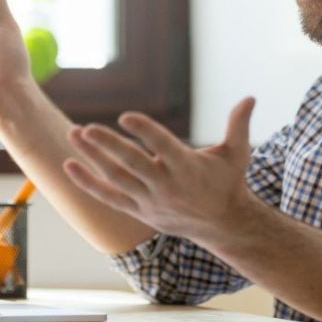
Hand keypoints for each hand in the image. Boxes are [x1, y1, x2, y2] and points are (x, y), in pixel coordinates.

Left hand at [62, 97, 256, 239]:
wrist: (223, 225)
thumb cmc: (228, 182)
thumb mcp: (237, 153)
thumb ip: (239, 124)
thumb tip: (251, 97)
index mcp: (187, 167)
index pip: (162, 146)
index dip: (144, 130)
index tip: (125, 115)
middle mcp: (166, 185)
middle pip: (132, 164)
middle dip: (108, 146)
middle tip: (87, 128)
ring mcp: (150, 200)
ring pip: (116, 178)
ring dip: (92, 158)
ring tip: (73, 135)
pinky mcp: (139, 210)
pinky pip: (108, 196)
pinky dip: (88, 182)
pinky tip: (69, 166)